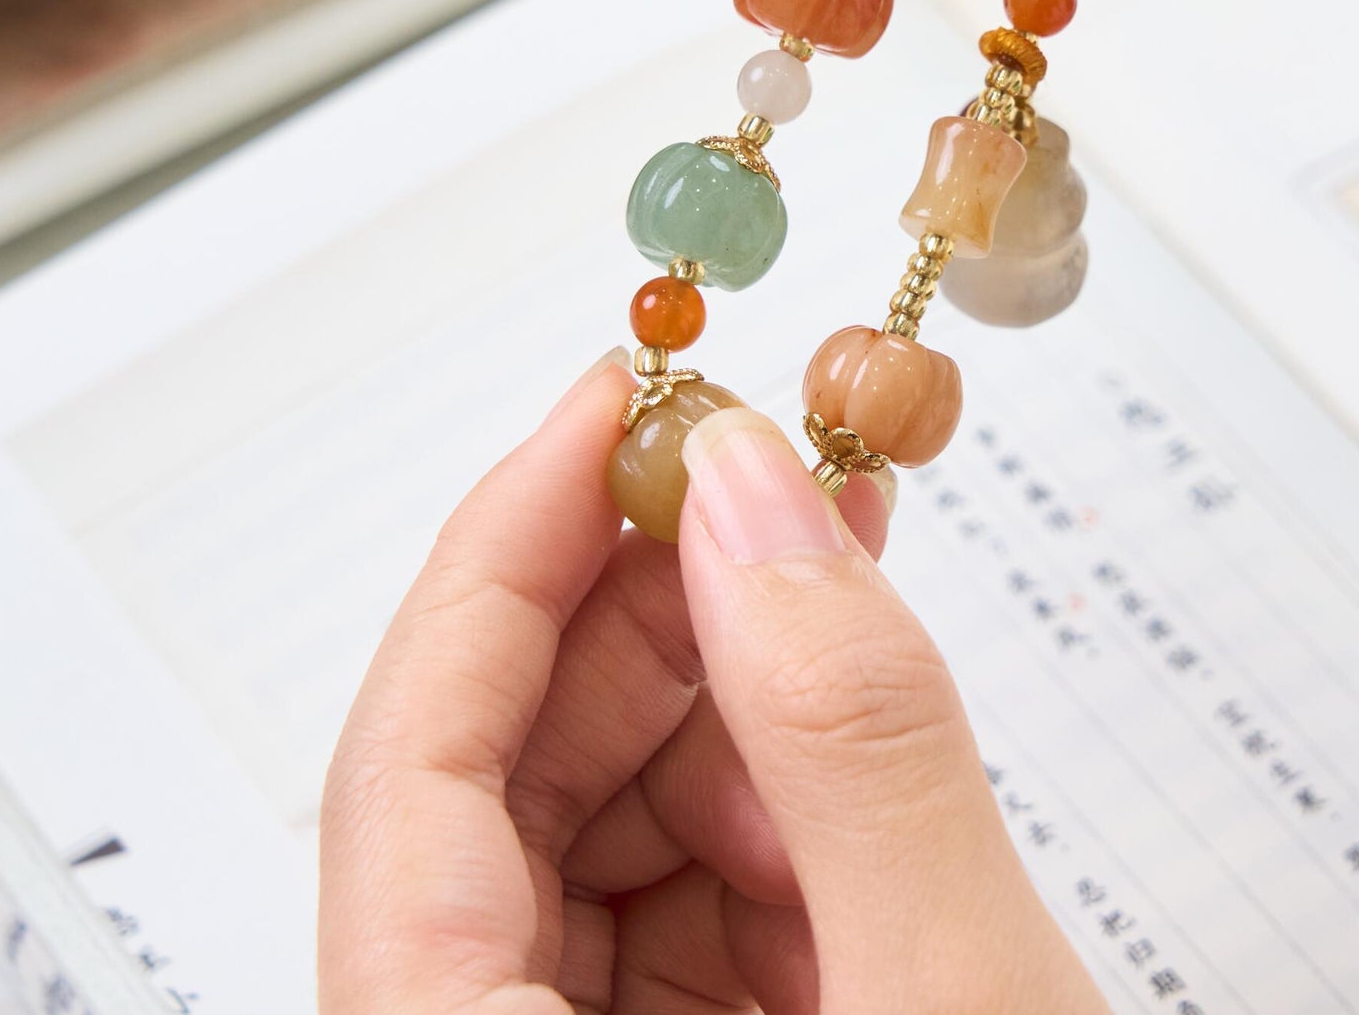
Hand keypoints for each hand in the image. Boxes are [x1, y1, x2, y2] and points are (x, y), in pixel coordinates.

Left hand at [319, 358, 1105, 1013]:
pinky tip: (861, 729)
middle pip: (499, 787)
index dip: (501, 553)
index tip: (608, 405)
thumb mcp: (953, 1012)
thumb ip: (851, 736)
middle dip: (647, 606)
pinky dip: (778, 792)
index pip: (405, 774)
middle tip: (768, 474)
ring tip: (847, 585)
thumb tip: (757, 493)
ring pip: (601, 831)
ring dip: (730, 692)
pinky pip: (686, 897)